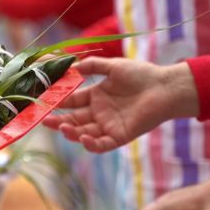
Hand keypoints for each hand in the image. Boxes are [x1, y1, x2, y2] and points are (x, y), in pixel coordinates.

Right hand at [42, 57, 198, 151]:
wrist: (166, 87)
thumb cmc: (142, 75)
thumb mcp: (113, 66)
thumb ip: (92, 66)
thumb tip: (71, 66)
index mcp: (96, 96)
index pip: (71, 100)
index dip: (57, 101)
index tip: (42, 100)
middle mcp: (99, 112)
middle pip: (73, 119)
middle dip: (57, 121)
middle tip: (43, 120)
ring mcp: (108, 125)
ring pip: (83, 133)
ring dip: (71, 132)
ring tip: (62, 127)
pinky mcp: (120, 136)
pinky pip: (101, 144)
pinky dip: (91, 144)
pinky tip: (83, 137)